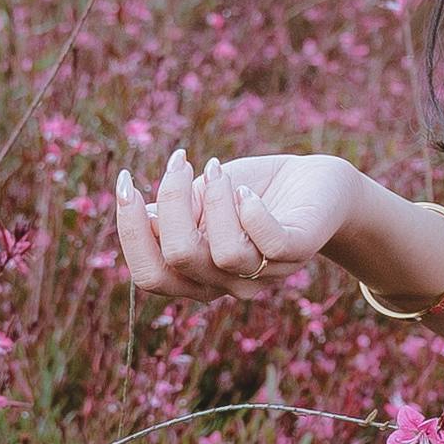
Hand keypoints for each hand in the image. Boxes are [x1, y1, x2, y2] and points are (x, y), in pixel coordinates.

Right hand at [111, 142, 377, 301]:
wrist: (316, 182)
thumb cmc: (251, 190)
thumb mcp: (201, 199)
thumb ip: (173, 213)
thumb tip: (142, 214)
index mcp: (197, 276)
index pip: (149, 275)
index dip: (130, 231)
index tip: (126, 180)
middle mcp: (228, 283)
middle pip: (178, 261)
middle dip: (170, 203)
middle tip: (180, 161)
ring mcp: (265, 272)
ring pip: (224, 253)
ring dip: (214, 200)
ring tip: (220, 169)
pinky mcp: (298, 251)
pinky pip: (270, 244)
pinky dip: (251, 211)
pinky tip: (247, 190)